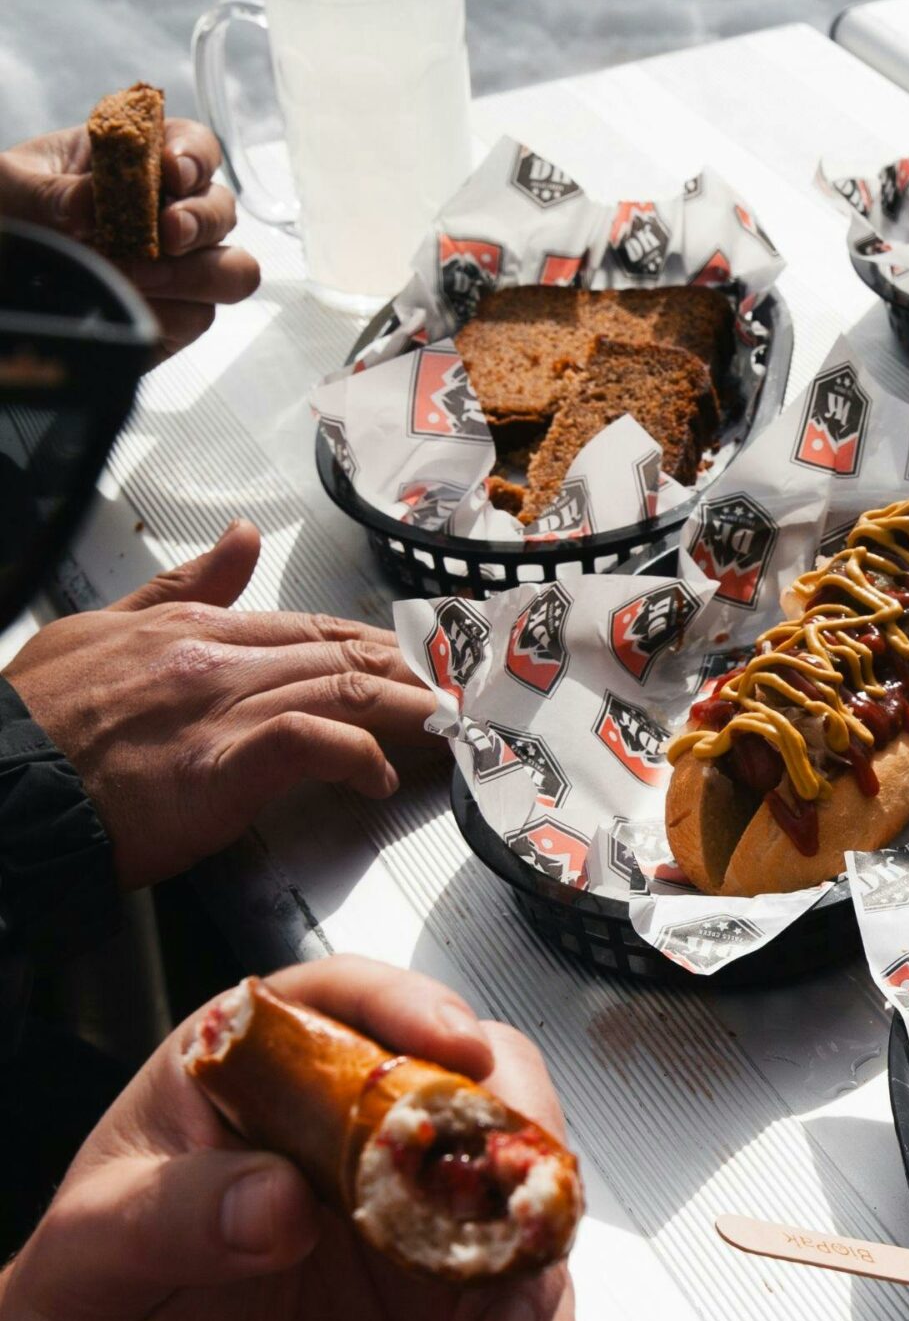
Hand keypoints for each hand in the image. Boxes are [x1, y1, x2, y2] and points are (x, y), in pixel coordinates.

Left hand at [0, 118, 259, 356]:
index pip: (193, 146)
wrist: (6, 280)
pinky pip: (200, 314)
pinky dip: (170, 312)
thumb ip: (47, 191)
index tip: (172, 170)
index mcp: (137, 163)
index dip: (194, 155)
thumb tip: (88, 203)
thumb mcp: (10, 188)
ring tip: (144, 277)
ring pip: (233, 268)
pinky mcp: (178, 314)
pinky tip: (130, 304)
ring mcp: (181, 266)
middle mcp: (170, 211)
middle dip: (202, 220)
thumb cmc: (8, 215)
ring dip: (201, 271)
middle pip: (222, 208)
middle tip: (167, 234)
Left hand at [0, 957, 575, 1320]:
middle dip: (515, 1127)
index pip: (347, 1002)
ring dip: (536, 1248)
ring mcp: (416, 1206)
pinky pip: (522, 1293)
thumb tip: (275, 1199)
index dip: (410, 1007)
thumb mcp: (93, 1250)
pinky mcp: (446, 1293)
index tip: (451, 1041)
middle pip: (473, 1077)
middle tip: (516, 1185)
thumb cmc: (88, 1306)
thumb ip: (171, 1213)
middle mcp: (358, 1124)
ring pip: (522, 1182)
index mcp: (266, 1073)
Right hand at [3, 521, 437, 888]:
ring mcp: (221, 709)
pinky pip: (311, 742)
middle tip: (451, 694)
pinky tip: (378, 776)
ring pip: (342, 688)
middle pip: (340, 653)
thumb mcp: (102, 627)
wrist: (0, 784)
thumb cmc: (40, 725)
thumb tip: (240, 536)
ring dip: (405, 709)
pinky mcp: (222, 765)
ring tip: (442, 729)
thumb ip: (182, 584)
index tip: (411, 661)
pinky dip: (357, 756)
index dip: (371, 645)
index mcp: (194, 629)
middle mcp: (217, 660)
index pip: (308, 627)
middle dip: (407, 673)